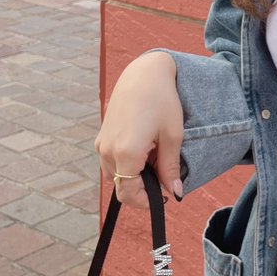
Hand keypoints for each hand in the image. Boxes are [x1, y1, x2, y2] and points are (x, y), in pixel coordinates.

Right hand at [94, 51, 184, 209]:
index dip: (147, 202)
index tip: (164, 198)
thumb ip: (170, 168)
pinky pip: (111, 161)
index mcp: (125, 153)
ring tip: (156, 157)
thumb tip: (175, 193)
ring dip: (134, 176)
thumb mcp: (172, 136)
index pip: (129, 194)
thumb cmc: (162, 100)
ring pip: (116, 175)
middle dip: (142, 190)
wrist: (144, 73)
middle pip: (121, 187)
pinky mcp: (102, 136)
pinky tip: (145, 148)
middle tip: (164, 178)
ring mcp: (101, 143)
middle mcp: (107, 151)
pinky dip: (127, 163)